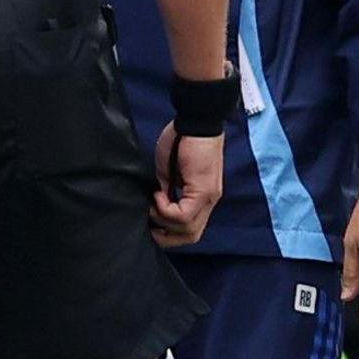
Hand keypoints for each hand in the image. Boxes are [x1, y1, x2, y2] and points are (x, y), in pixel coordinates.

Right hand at [149, 123, 225, 247]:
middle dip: (167, 237)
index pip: (191, 229)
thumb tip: (156, 204)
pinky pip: (183, 215)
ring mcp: (208, 198)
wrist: (195, 121)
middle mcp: (209, 202)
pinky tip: (158, 195)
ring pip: (189, 230)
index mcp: (202, 197)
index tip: (152, 223)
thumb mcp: (169, 170)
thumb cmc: (182, 139)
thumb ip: (167, 189)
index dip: (170, 233)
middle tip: (150, 225)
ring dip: (164, 221)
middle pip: (192, 236)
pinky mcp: (203, 191)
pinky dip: (166, 210)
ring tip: (153, 203)